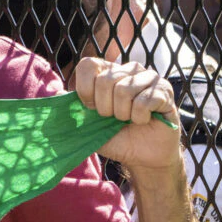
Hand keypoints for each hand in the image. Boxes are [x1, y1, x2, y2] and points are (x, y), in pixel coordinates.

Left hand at [71, 58, 181, 184]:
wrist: (143, 156)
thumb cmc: (116, 138)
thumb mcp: (88, 126)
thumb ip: (73, 110)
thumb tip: (56, 93)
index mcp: (108, 72)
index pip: (88, 65)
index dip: (86, 90)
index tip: (92, 108)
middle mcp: (128, 69)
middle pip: (105, 80)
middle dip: (106, 108)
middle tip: (115, 118)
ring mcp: (148, 77)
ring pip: (124, 90)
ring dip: (123, 115)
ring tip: (130, 120)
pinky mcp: (164, 90)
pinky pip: (144, 102)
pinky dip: (140, 118)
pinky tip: (145, 120)